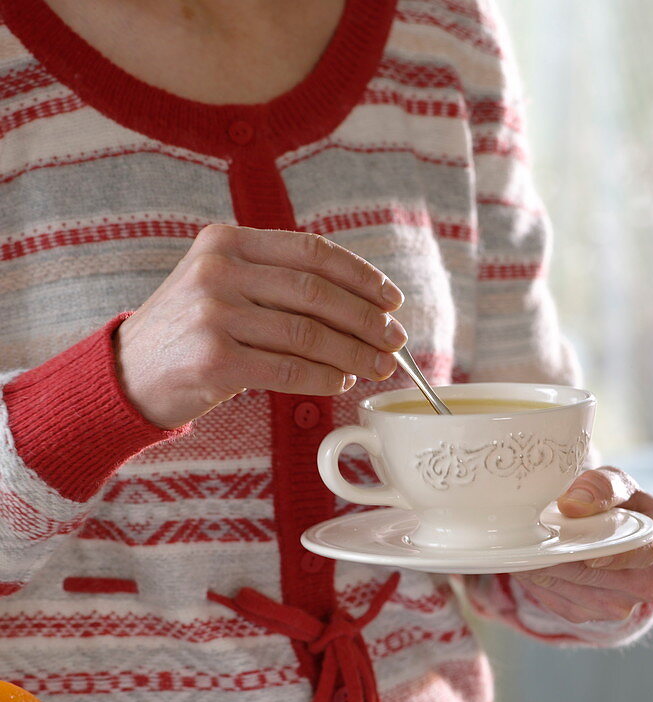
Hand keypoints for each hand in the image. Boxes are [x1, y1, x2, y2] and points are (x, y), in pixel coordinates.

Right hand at [114, 225, 405, 427]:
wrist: (128, 374)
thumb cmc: (189, 332)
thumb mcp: (220, 284)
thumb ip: (275, 280)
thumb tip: (361, 303)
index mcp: (226, 242)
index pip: (311, 251)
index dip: (360, 276)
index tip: (391, 298)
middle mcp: (218, 271)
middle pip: (316, 292)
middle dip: (366, 318)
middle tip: (396, 339)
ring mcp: (214, 315)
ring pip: (307, 333)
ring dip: (353, 353)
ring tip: (379, 365)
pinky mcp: (214, 361)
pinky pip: (288, 370)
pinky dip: (324, 377)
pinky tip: (341, 381)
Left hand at [514, 466, 652, 623]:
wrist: (615, 537)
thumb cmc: (621, 506)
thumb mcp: (618, 484)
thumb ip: (602, 486)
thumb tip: (572, 505)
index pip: (648, 552)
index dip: (618, 556)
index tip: (591, 557)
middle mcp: (652, 583)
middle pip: (599, 574)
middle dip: (561, 555)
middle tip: (530, 539)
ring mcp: (625, 605)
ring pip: (575, 589)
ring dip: (544, 570)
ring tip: (528, 548)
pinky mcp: (597, 618)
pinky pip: (561, 602)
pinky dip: (541, 583)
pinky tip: (534, 564)